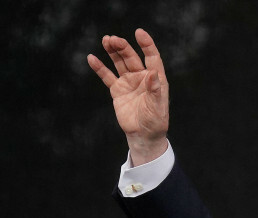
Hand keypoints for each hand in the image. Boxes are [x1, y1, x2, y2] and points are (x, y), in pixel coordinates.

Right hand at [87, 28, 168, 165]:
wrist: (143, 135)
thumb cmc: (155, 122)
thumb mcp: (157, 107)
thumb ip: (155, 90)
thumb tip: (153, 73)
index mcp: (156, 79)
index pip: (152, 57)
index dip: (147, 44)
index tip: (139, 33)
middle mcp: (142, 78)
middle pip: (132, 57)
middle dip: (123, 47)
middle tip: (112, 39)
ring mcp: (129, 82)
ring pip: (119, 63)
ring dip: (113, 52)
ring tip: (106, 40)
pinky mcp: (117, 90)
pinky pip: (107, 76)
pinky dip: (100, 67)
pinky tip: (92, 58)